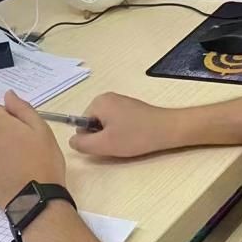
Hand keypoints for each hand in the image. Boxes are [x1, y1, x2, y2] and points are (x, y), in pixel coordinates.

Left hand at [0, 91, 66, 209]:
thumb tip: (8, 95)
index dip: (0, 114)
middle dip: (5, 138)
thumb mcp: (42, 131)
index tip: (15, 125)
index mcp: (1, 127)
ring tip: (20, 169)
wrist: (37, 200)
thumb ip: (22, 110)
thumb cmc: (44, 162)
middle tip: (26, 152)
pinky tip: (12, 180)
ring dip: (1, 155)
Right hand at [68, 93, 183, 157]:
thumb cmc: (136, 136)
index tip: (107, 142)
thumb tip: (72, 140)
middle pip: (93, 123)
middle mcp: (108, 97)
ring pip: (106, 124)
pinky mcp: (131, 108)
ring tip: (128, 140)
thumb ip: (82, 143)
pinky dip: (123, 131)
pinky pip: (118, 122)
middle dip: (102, 136)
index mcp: (98, 102)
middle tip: (118, 143)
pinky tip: (134, 136)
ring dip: (113, 135)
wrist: (168, 129)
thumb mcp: (104, 144)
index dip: (91, 138)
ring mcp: (121, 101)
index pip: (81, 124)